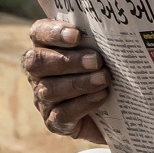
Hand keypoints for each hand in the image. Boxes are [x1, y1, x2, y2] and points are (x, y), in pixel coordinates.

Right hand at [21, 18, 108, 144]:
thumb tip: (112, 29)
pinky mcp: (54, 122)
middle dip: (68, 61)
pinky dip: (83, 104)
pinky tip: (101, 96)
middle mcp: (38, 73)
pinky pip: (62, 114)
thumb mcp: (102, 53)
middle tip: (97, 61)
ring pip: (50, 89)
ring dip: (79, 83)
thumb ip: (98, 40)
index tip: (77, 35)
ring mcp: (43, 99)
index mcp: (45, 47)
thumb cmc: (105, 72)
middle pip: (38, 62)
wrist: (115, 114)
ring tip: (104, 79)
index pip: (38, 33)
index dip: (53, 33)